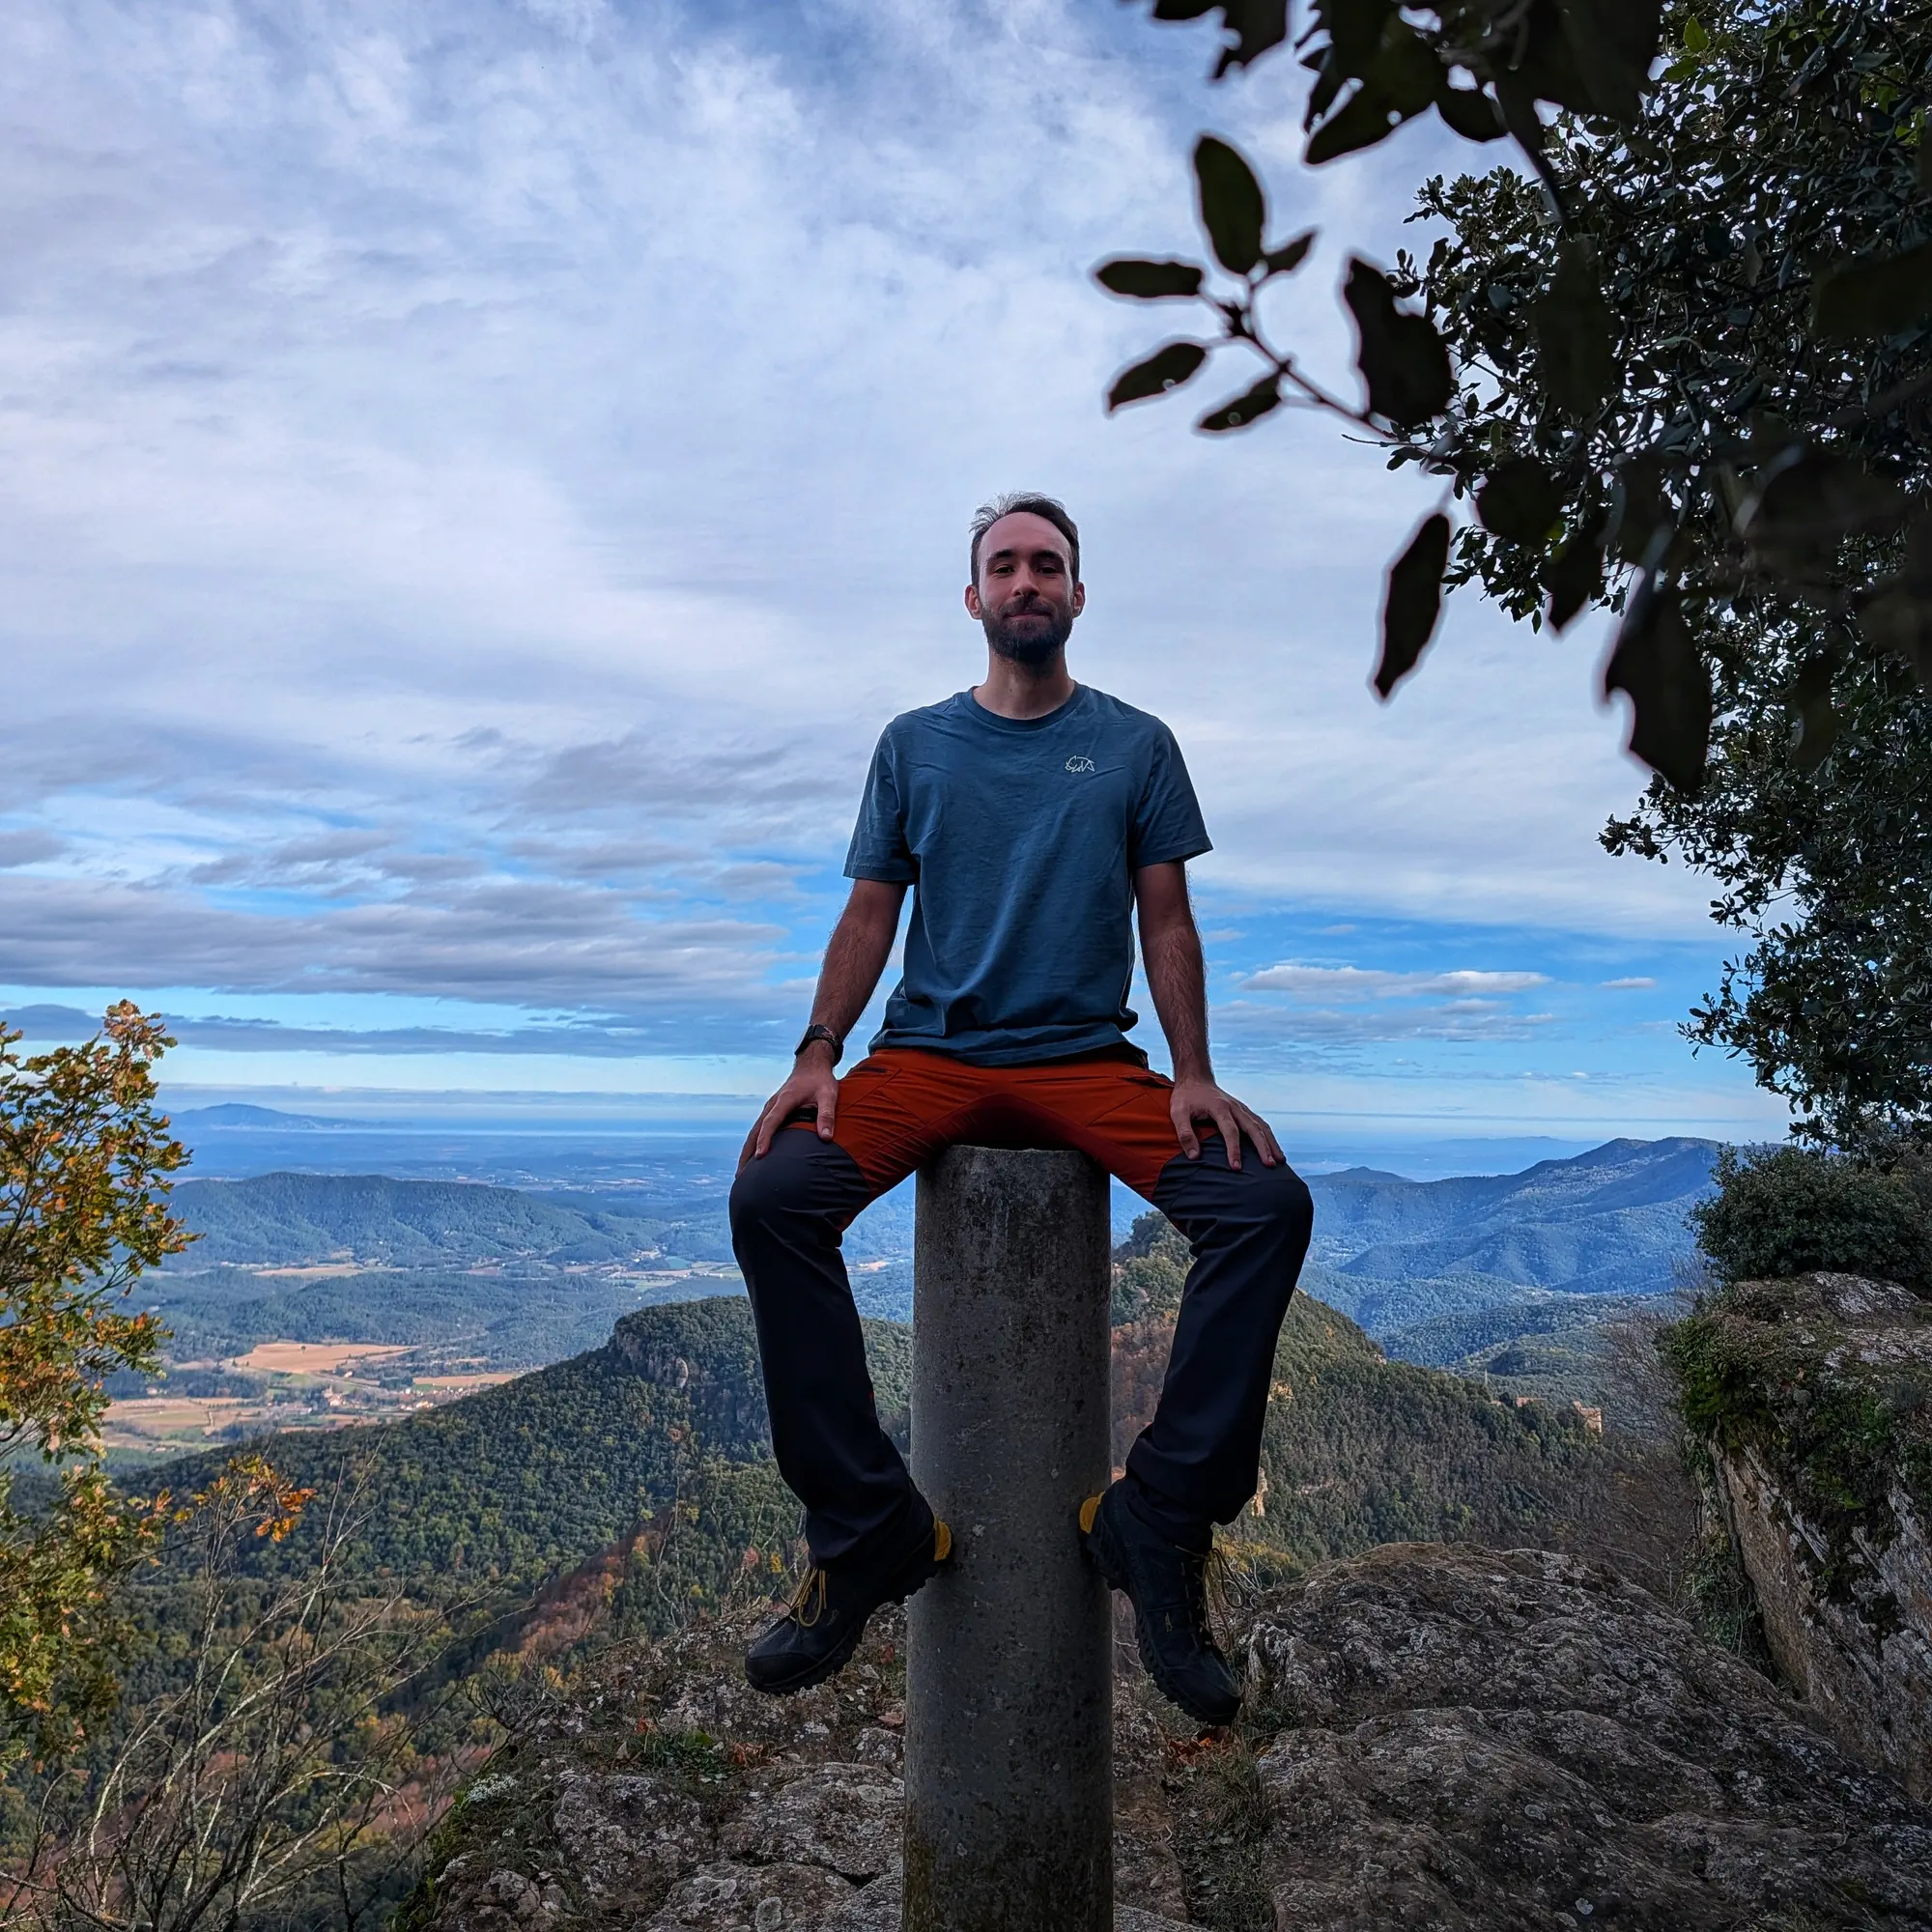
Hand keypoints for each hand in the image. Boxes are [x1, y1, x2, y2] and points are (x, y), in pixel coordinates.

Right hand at [741, 1044, 839, 1165]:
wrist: (812, 1066)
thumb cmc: (821, 1081)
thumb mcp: (829, 1095)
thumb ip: (827, 1115)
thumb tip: (827, 1138)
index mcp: (784, 1100)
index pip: (771, 1122)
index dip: (765, 1139)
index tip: (760, 1156)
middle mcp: (772, 1105)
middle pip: (755, 1131)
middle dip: (747, 1153)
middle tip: (741, 1176)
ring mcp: (770, 1108)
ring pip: (754, 1132)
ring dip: (747, 1151)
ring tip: (742, 1174)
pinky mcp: (772, 1112)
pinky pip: (759, 1130)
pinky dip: (753, 1144)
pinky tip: (753, 1159)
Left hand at [1168, 1077, 1282, 1170]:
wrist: (1195, 1078)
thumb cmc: (1185, 1097)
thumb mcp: (1177, 1113)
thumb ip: (1185, 1134)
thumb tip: (1194, 1156)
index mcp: (1220, 1107)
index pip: (1230, 1131)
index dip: (1234, 1150)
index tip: (1236, 1167)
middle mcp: (1235, 1107)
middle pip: (1253, 1128)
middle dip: (1263, 1147)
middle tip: (1270, 1165)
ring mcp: (1241, 1108)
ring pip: (1261, 1126)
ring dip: (1271, 1143)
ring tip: (1280, 1160)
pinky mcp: (1243, 1111)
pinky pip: (1260, 1123)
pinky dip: (1268, 1136)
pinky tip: (1274, 1149)